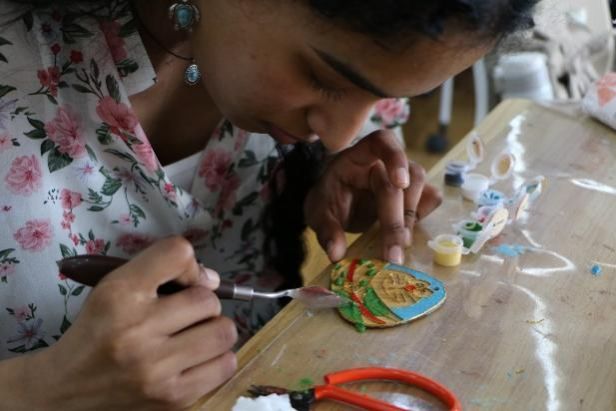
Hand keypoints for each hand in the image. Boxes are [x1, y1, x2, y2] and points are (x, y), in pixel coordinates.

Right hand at [23, 237, 236, 410]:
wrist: (68, 387)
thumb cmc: (100, 329)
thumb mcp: (117, 285)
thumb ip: (163, 269)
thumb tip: (213, 281)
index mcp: (120, 294)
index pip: (178, 253)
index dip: (190, 266)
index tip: (183, 282)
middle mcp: (137, 331)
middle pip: (208, 300)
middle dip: (203, 304)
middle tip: (186, 315)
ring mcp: (156, 370)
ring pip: (223, 333)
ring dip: (214, 331)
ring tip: (195, 336)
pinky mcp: (172, 399)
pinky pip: (225, 366)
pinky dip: (217, 359)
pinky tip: (197, 358)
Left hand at [305, 130, 441, 263]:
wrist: (336, 203)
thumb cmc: (329, 200)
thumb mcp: (319, 215)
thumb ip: (326, 231)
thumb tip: (336, 254)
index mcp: (358, 156)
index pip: (382, 141)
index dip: (395, 158)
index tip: (399, 183)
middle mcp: (384, 161)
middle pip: (402, 180)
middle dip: (396, 219)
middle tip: (392, 253)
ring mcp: (402, 174)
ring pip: (420, 186)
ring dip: (410, 218)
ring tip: (397, 244)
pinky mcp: (414, 192)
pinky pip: (430, 198)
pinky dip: (423, 215)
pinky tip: (406, 233)